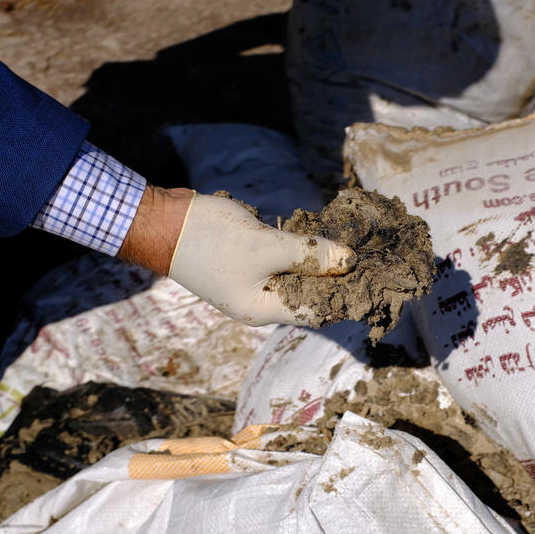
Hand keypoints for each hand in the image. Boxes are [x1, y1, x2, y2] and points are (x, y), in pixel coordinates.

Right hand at [119, 186, 355, 325]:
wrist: (159, 222)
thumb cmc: (209, 239)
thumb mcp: (265, 246)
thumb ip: (309, 255)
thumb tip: (350, 261)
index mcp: (263, 310)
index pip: (318, 311)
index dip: (347, 295)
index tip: (375, 277)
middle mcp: (258, 303)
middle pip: (308, 293)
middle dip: (336, 275)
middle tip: (368, 253)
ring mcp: (249, 282)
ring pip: (294, 275)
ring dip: (317, 259)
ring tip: (349, 240)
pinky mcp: (243, 262)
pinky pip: (279, 260)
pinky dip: (296, 248)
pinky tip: (315, 232)